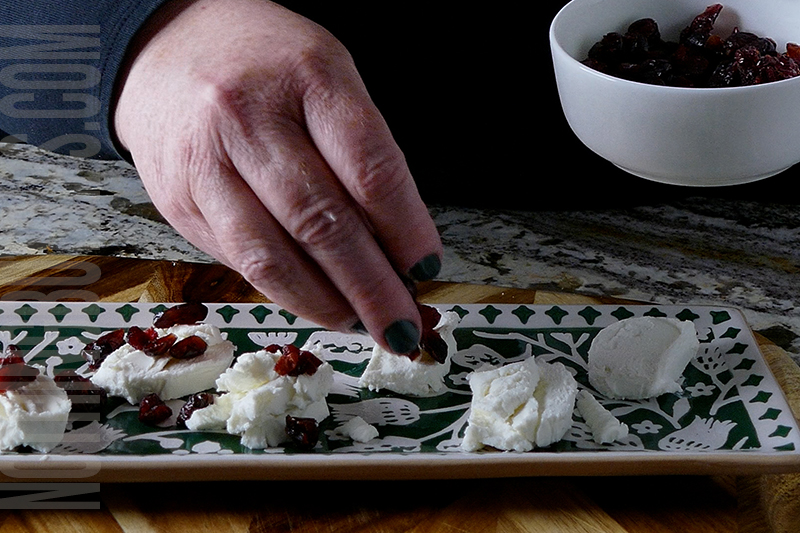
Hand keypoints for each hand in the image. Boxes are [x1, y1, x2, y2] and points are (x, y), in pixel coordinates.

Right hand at [113, 0, 441, 352]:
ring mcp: (205, 162)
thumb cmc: (267, 67)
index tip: (427, 266)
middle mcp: (248, 117)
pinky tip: (316, 302)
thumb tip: (396, 248)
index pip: (369, 169)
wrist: (169, 48)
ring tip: (360, 323)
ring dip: (325, 303)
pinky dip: (286, 293)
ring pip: (272, 257)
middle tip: (402, 324)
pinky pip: (240, 262)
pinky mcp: (178, 200)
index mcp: (307, 77)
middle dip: (371, 287)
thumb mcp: (330, 80)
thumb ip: (361, 156)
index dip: (406, 229)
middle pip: (322, 222)